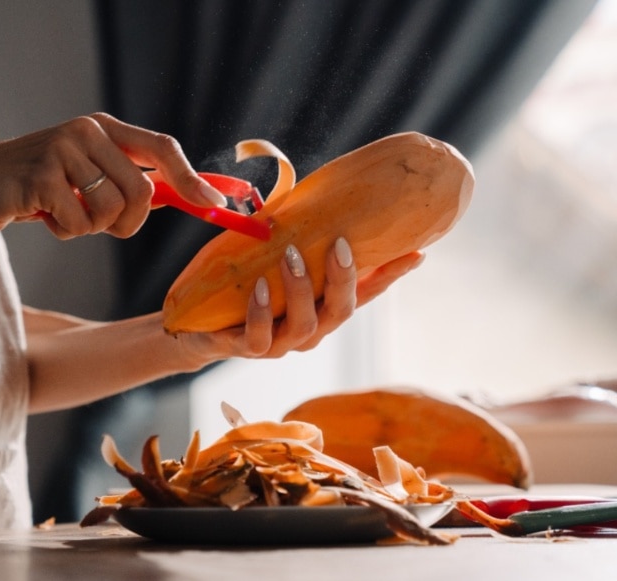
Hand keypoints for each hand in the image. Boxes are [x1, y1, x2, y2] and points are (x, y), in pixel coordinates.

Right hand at [0, 113, 225, 238]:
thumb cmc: (36, 188)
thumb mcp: (84, 175)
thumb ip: (126, 180)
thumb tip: (182, 195)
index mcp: (103, 128)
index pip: (161, 148)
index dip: (191, 177)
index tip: (213, 202)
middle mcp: (87, 132)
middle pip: (141, 192)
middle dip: (127, 223)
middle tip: (99, 225)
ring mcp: (63, 150)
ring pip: (111, 211)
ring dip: (90, 228)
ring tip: (62, 214)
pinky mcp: (42, 176)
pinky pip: (77, 222)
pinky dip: (63, 231)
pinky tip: (41, 216)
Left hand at [175, 242, 425, 360]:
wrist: (200, 324)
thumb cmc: (245, 285)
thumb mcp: (275, 257)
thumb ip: (300, 237)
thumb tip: (319, 195)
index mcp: (323, 307)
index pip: (366, 292)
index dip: (392, 275)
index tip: (417, 251)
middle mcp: (310, 329)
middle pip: (341, 311)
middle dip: (343, 278)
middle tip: (337, 244)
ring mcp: (281, 343)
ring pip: (305, 325)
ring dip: (300, 289)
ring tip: (290, 257)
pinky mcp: (248, 348)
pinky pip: (260, 337)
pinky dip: (262, 313)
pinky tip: (259, 290)